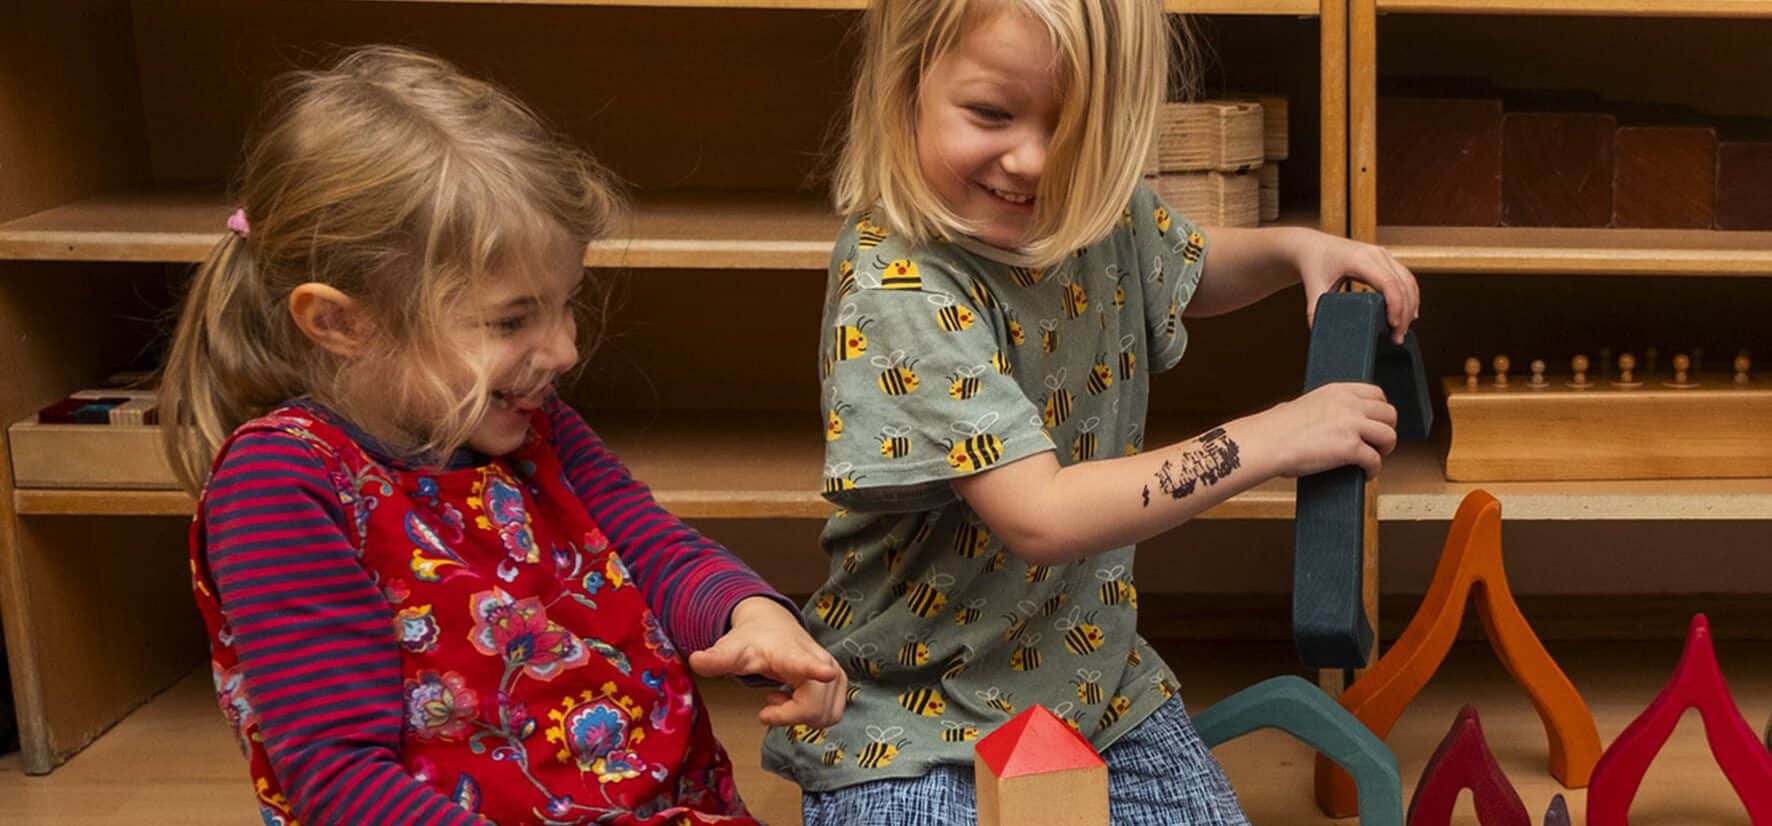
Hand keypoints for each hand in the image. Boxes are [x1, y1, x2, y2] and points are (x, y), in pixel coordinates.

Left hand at [688, 597, 846, 727]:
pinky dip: (810, 716)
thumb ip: (716, 659)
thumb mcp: (731, 649)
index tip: (826, 673)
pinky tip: (791, 700)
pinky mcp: (839, 683)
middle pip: (812, 707)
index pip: (806, 662)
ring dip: (799, 718)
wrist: (773, 625)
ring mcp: (834, 673)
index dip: (817, 670)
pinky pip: (829, 715)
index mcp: (792, 653)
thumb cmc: (753, 639)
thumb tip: (695, 661)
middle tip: (765, 707)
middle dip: (787, 716)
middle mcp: (820, 661)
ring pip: (824, 716)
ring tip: (779, 700)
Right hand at [1238, 383, 1397, 477]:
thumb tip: (1319, 418)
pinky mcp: (1350, 448)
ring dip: (1384, 450)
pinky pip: (1375, 460)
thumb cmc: (1275, 429)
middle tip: (1376, 444)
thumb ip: (1320, 408)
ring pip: (1389, 435)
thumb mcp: (1303, 405)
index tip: (1375, 423)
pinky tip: (1364, 475)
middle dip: (1386, 430)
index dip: (1379, 412)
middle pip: (1389, 414)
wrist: (1266, 443)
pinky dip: (1373, 470)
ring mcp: (1352, 425)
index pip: (1377, 394)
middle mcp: (1349, 404)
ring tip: (1373, 458)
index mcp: (1337, 391)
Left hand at [1293, 232, 1419, 343]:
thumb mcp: (1313, 287)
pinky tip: (1409, 314)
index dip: (1395, 305)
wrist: (1313, 246)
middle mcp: (1376, 254)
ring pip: (1408, 281)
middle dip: (1404, 313)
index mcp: (1360, 259)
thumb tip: (1320, 333)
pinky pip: (1405, 277)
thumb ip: (1315, 311)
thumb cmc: (1313, 263)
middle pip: (1402, 284)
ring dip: (1410, 306)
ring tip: (1401, 331)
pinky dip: (1410, 296)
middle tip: (1397, 337)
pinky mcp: (1385, 259)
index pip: (1388, 283)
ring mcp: (1383, 255)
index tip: (1392, 326)